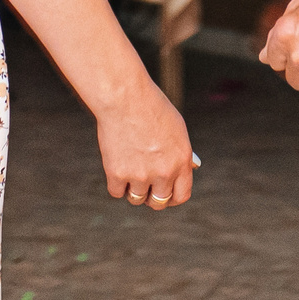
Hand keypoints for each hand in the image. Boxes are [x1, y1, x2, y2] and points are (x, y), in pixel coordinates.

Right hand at [95, 74, 196, 210]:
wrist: (124, 97)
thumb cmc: (150, 107)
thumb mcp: (176, 129)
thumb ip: (179, 153)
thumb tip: (182, 171)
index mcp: (181, 161)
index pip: (181, 195)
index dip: (172, 198)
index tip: (165, 194)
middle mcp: (164, 172)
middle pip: (158, 202)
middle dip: (152, 197)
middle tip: (145, 187)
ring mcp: (140, 175)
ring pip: (136, 198)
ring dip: (133, 188)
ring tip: (129, 170)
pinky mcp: (117, 174)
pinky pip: (117, 192)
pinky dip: (116, 183)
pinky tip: (116, 167)